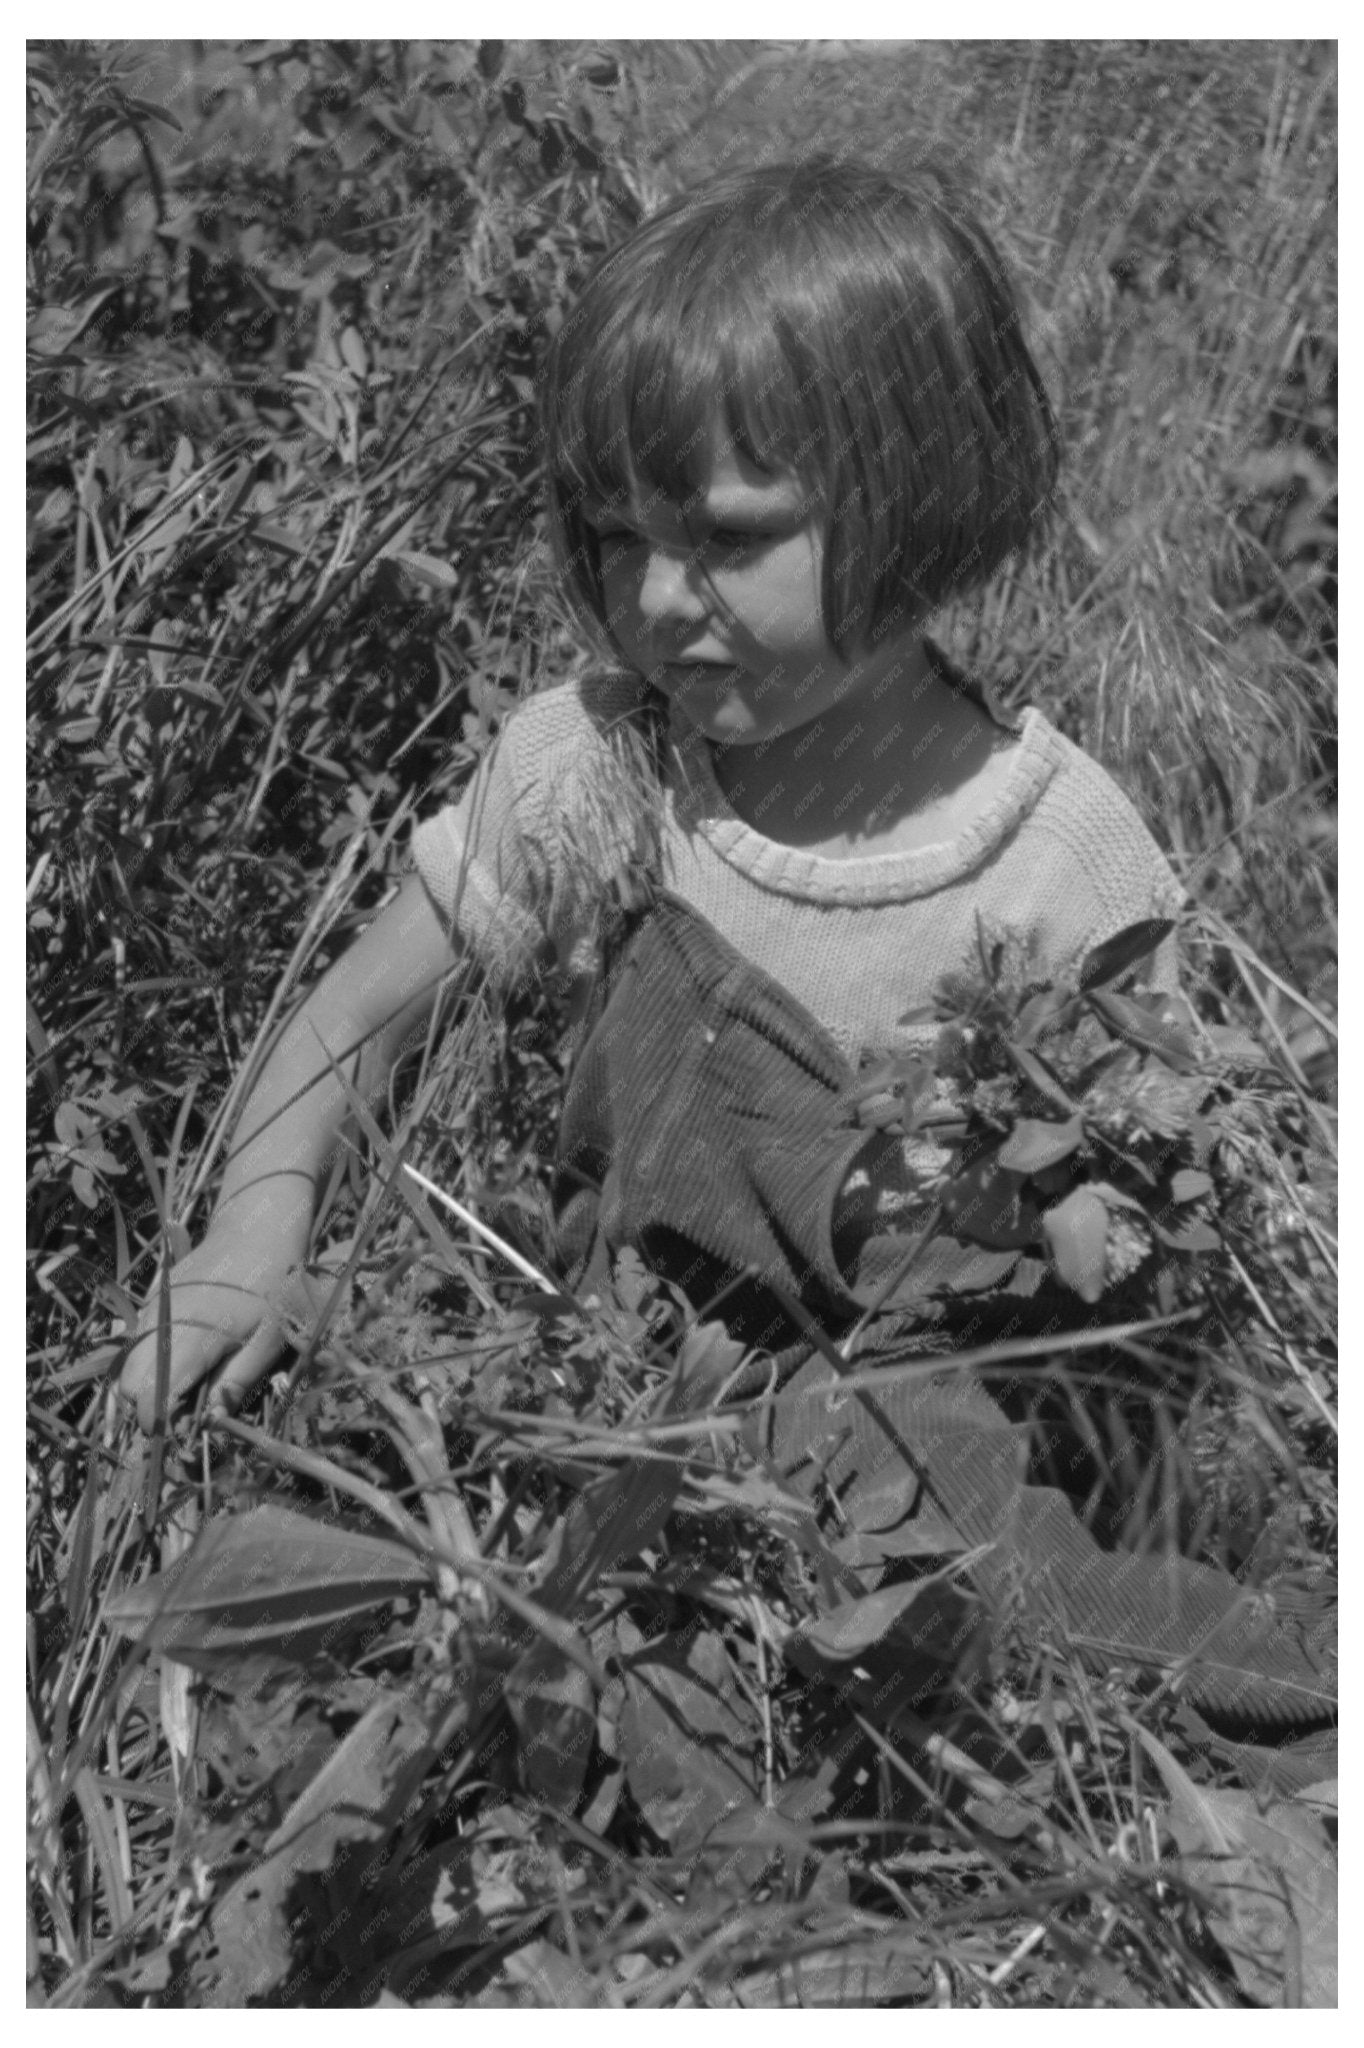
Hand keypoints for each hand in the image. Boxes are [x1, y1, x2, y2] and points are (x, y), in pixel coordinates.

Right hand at [120, 1207, 317, 1430]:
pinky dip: (148, 1360)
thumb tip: (208, 1422)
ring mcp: (149, 1311)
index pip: (150, 1397)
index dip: (160, 1423)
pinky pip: (134, 1343)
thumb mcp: (268, 1341)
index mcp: (191, 1338)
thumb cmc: (272, 1289)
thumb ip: (236, 1383)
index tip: (183, 1433)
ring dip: (147, 1384)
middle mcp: (160, 1324)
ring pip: (125, 1365)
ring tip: (188, 1383)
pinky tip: (182, 1355)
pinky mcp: (148, 1302)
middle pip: (128, 1386)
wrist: (255, 1232)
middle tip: (188, 1409)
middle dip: (149, 1406)